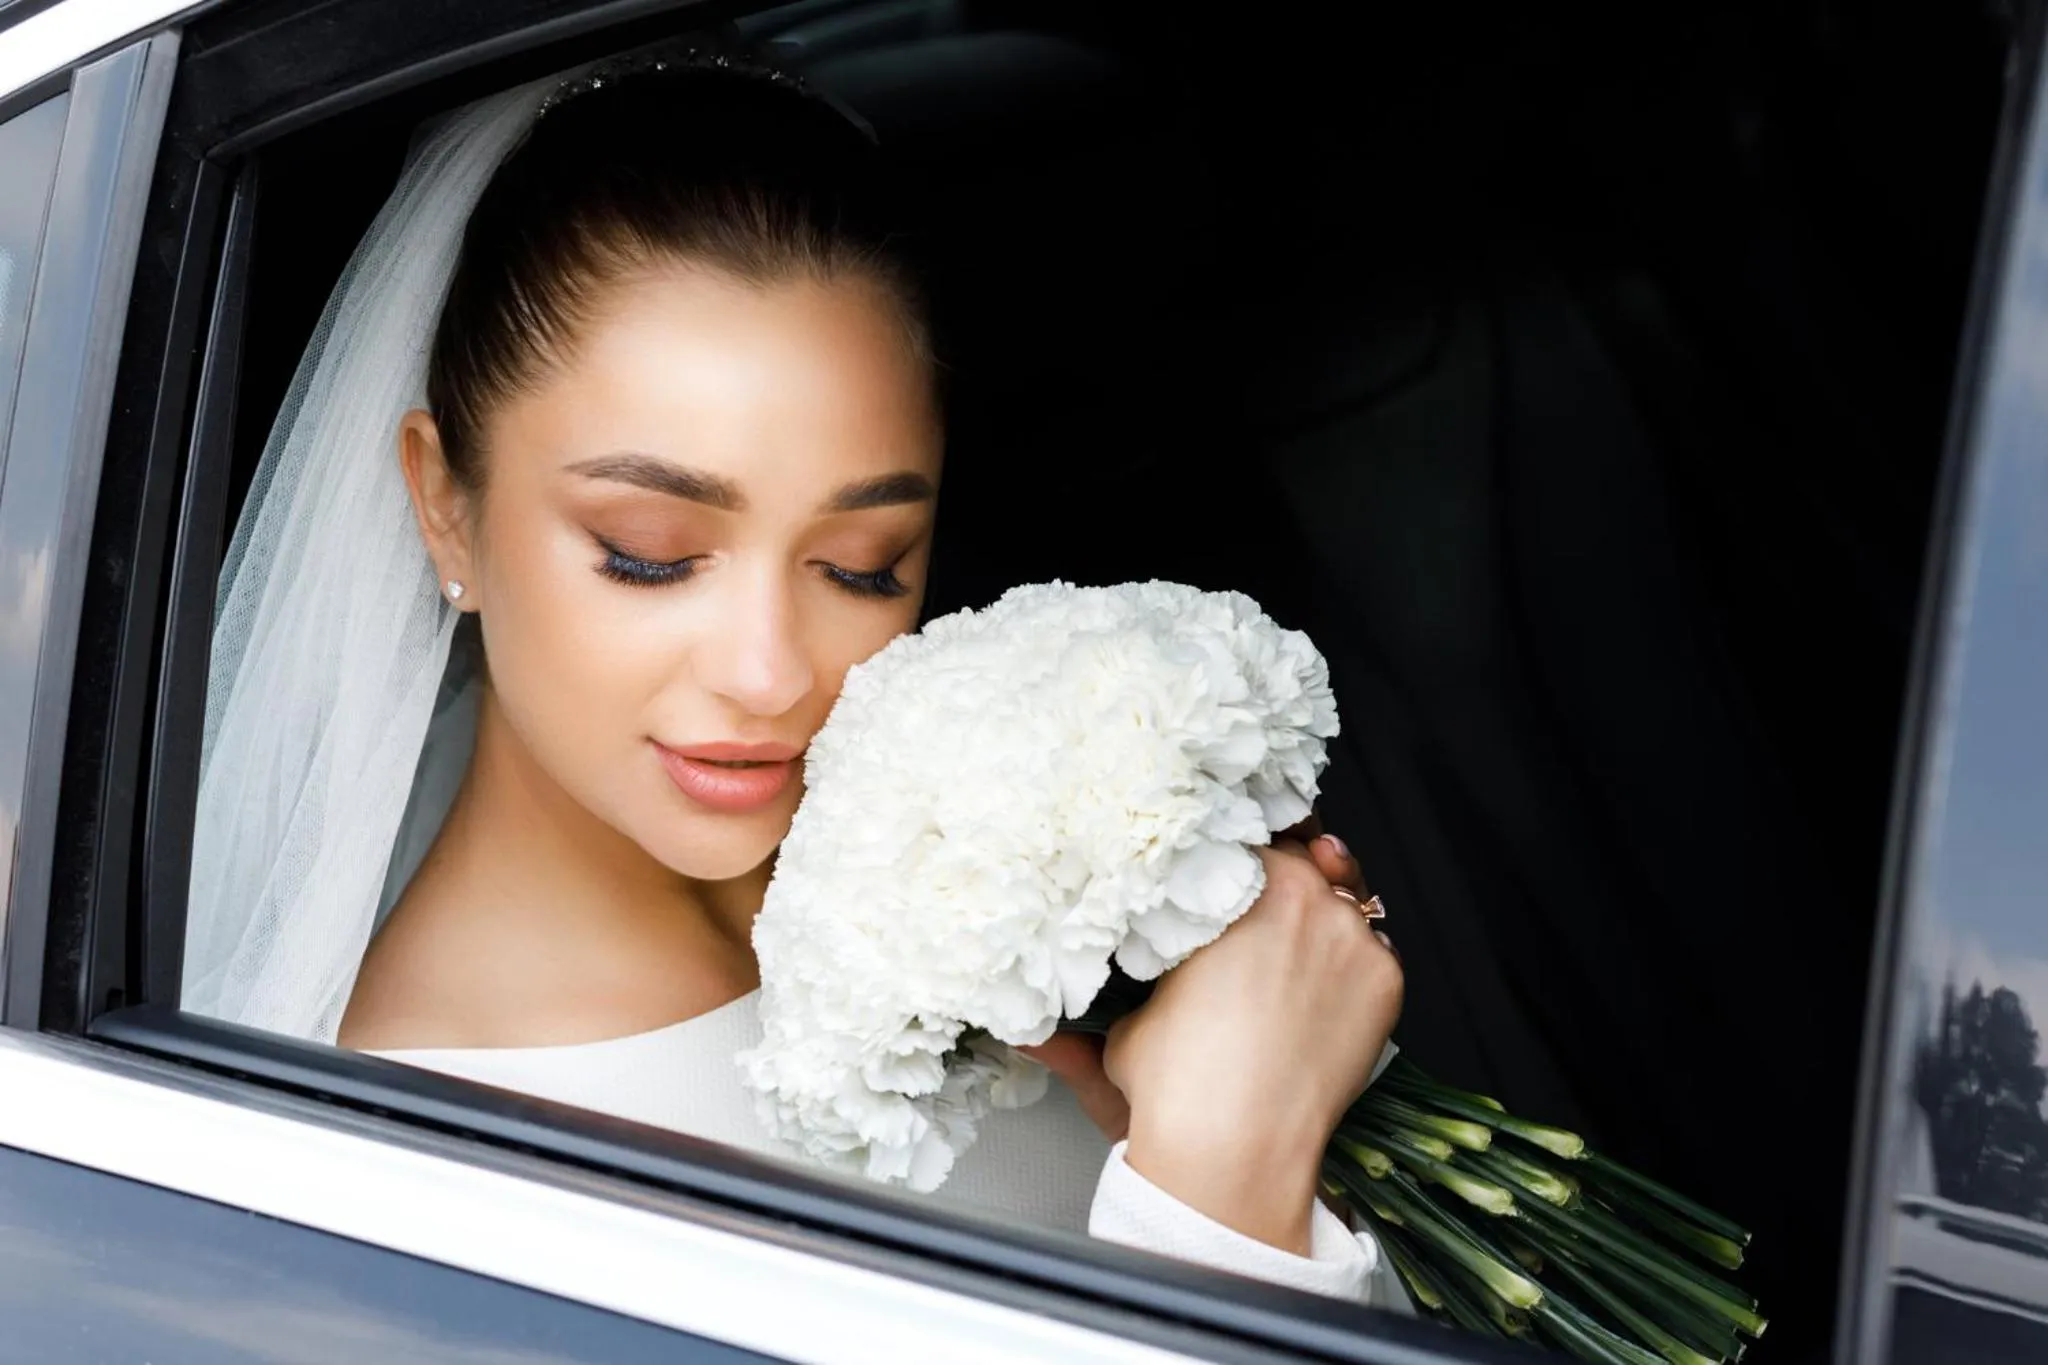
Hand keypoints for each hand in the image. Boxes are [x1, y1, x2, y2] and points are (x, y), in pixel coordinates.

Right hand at [1018, 829, 1380, 1141]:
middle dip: (1288, 878)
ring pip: (1346, 898)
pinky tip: (1326, 992)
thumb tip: (1035, 1036)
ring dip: (1325, 916)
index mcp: (1234, 884)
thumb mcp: (1125, 1031)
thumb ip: (1099, 1011)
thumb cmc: (1177, 1084)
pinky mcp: (1385, 977)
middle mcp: (1300, 894)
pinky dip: (1354, 966)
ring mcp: (1350, 934)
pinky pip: (1377, 950)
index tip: (1237, 872)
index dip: (1240, 857)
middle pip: (1301, 859)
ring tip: (1299, 951)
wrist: (1237, 1146)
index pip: (1245, 841)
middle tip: (1269, 908)